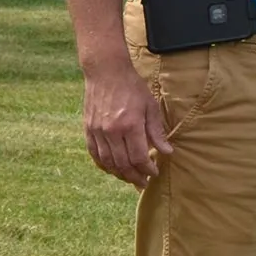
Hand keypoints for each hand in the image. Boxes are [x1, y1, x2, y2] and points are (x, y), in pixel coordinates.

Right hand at [81, 60, 171, 188]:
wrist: (106, 72)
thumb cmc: (132, 87)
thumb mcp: (151, 106)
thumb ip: (157, 132)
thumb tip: (167, 152)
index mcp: (130, 125)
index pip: (138, 157)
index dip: (147, 169)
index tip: (154, 172)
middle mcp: (112, 132)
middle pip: (122, 164)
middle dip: (134, 177)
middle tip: (143, 183)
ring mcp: (98, 132)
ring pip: (107, 163)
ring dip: (119, 174)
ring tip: (130, 178)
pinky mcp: (89, 130)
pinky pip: (95, 154)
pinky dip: (104, 165)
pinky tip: (112, 169)